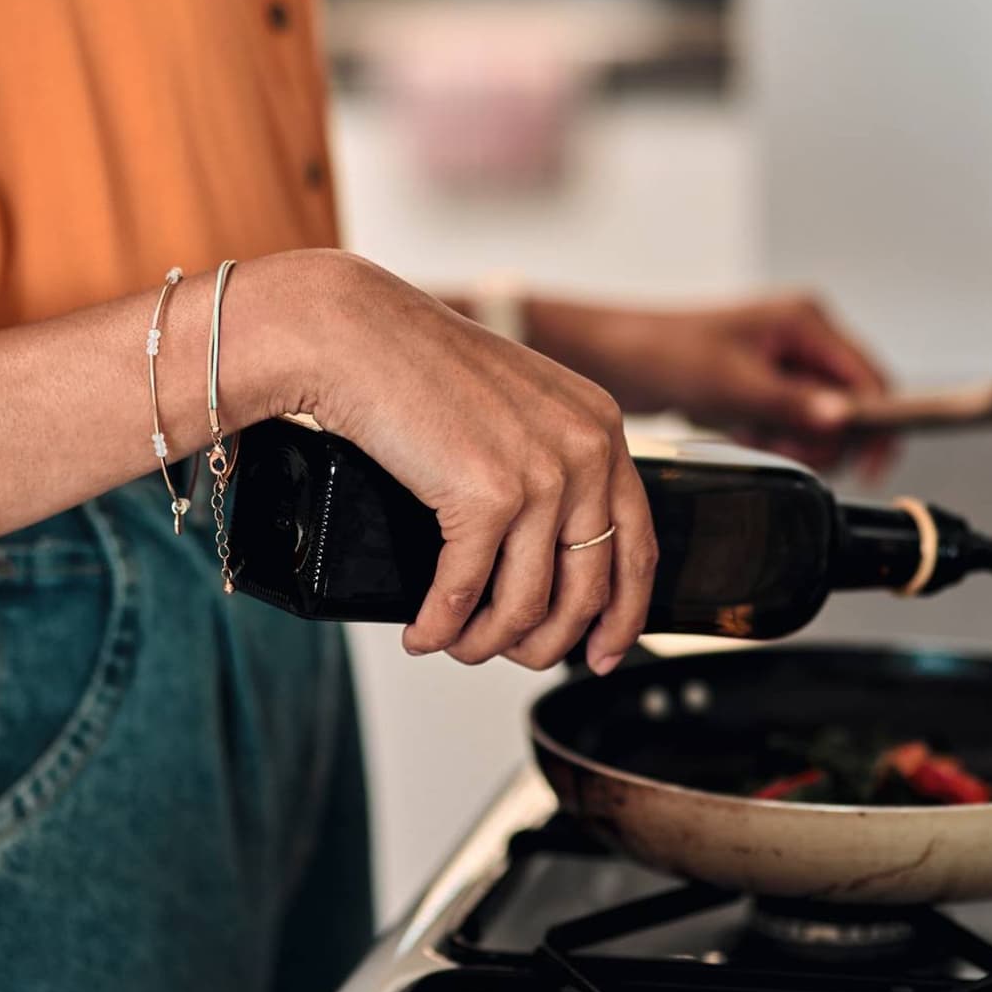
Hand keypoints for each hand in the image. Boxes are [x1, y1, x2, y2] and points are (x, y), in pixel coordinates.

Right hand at [268, 253, 656, 673]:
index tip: (604, 652)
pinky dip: (440, 625)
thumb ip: (549, 462)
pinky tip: (423, 633)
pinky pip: (466, 593)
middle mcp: (586, 451)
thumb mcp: (516, 405)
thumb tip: (547, 553)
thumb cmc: (416, 363)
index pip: (638, 545)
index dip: (624, 614)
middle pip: (588, 590)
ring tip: (456, 645)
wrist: (354, 332)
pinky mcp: (486, 497)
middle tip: (513, 658)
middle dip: (547, 643)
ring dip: (487, 643)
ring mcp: (541, 475)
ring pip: (528, 604)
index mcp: (600, 428)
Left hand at [528, 293, 894, 476]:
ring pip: (820, 417)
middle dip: (826, 436)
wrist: (613, 358)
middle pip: (850, 402)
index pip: (869, 377)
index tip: (872, 464)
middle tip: (786, 446)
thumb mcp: (733, 384)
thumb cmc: (665, 352)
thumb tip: (842, 420)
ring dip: (797, 439)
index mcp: (807, 320)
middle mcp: (803, 336)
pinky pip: (790, 422)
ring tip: (756, 434)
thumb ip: (791, 403)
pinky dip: (774, 436)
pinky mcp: (763, 384)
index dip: (876, 423)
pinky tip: (742, 431)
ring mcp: (784, 361)